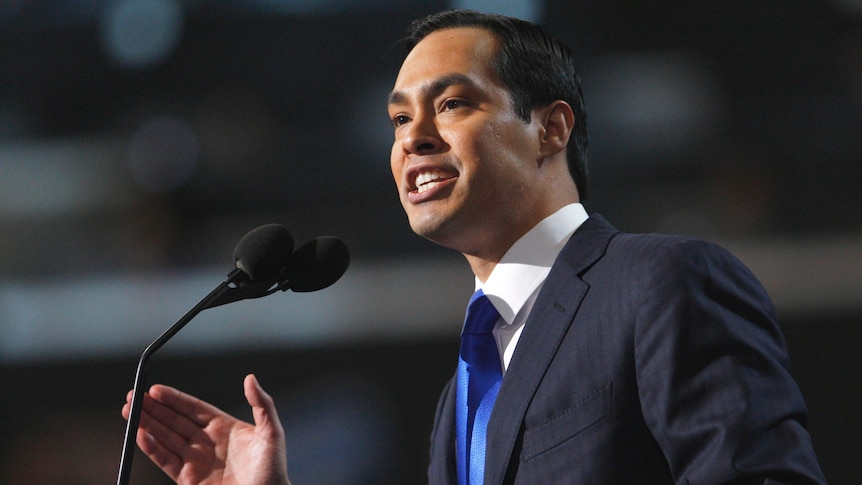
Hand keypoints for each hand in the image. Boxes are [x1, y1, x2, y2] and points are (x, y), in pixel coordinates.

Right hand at [122, 374, 290, 484]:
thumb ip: (262, 404)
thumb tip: (251, 378)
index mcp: (224, 427)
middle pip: (174, 421)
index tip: (154, 389)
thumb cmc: (273, 469)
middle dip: (153, 409)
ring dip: (146, 424)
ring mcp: (196, 461)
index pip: (193, 408)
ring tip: (129, 411)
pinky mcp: (188, 480)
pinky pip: (165, 461)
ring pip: (165, 438)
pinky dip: (151, 448)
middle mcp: (206, 442)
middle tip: (132, 397)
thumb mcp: (272, 432)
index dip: (173, 399)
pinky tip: (140, 434)